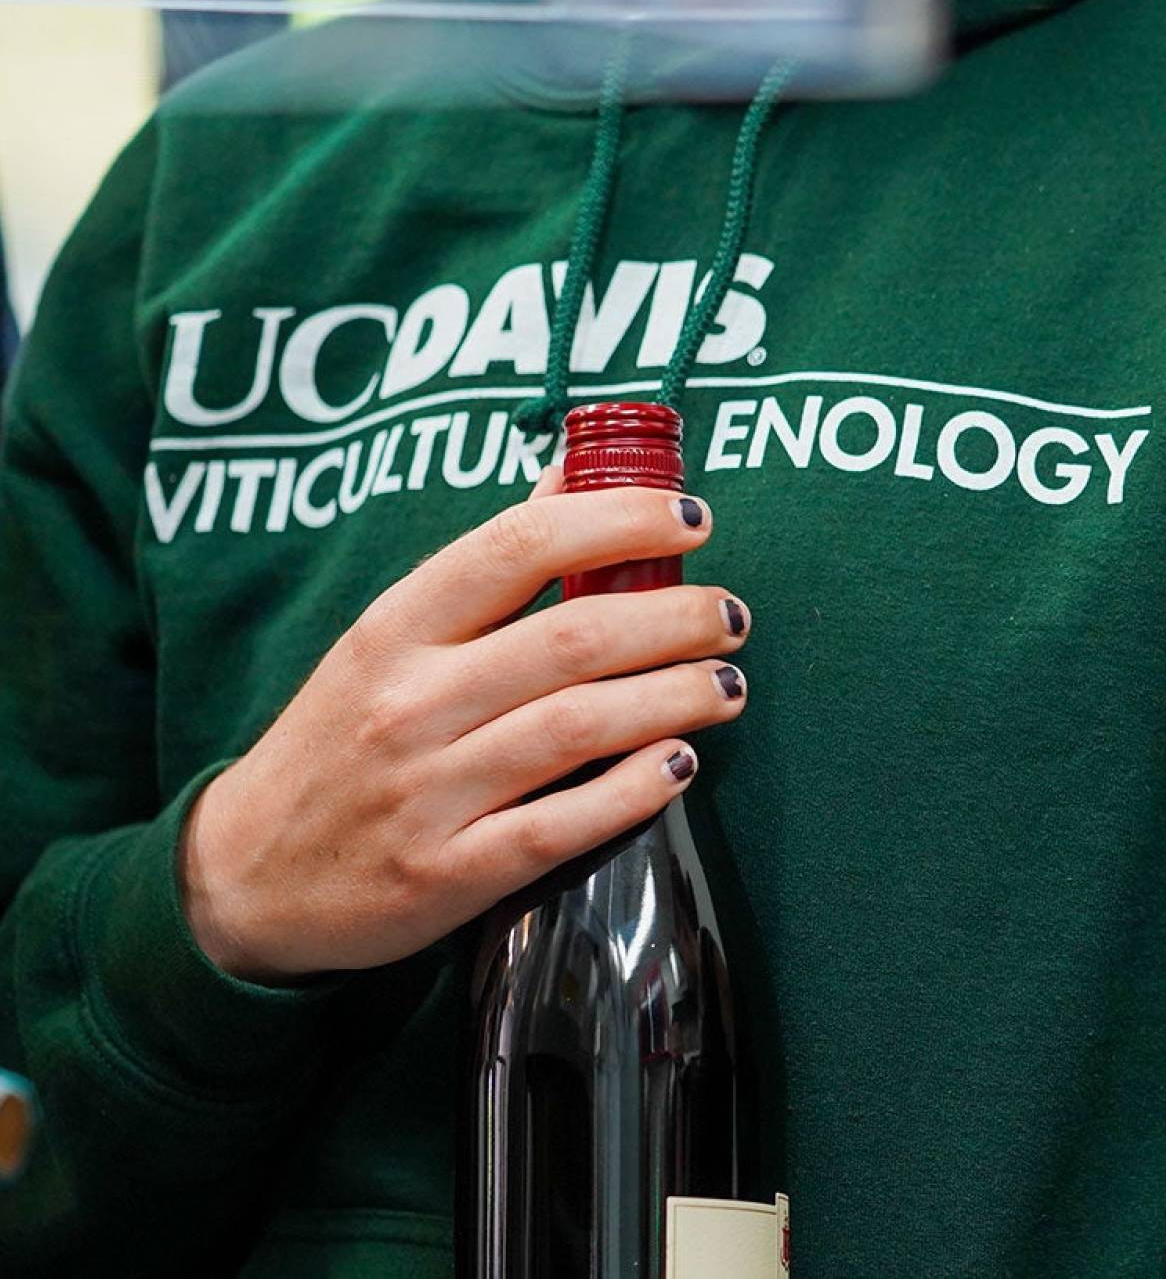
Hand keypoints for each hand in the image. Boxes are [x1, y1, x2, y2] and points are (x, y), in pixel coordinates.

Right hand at [179, 472, 750, 981]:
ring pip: (577, 727)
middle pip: (569, 639)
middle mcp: (407, 702)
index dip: (616, 521)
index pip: (516, 545)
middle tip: (729, 616)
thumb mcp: (386, 640)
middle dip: (674, 618)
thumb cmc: (338, 739)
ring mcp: (426, 792)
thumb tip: (572, 477)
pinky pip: (559, 825)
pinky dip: (632, 791)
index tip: (691, 519)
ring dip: (674, 698)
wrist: (249, 874)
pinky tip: (679, 765)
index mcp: (393, 629)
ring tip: (727, 685)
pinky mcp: (447, 874)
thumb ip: (484, 567)